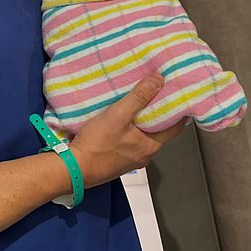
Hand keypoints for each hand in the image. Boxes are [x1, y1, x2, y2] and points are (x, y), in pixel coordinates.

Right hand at [70, 74, 185, 187]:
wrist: (73, 169)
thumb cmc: (95, 146)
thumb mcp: (118, 115)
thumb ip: (139, 97)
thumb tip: (158, 81)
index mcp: (150, 146)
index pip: (175, 126)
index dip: (177, 109)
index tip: (177, 95)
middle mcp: (144, 155)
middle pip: (159, 130)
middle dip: (159, 112)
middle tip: (157, 93)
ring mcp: (131, 159)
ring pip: (144, 135)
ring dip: (142, 120)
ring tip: (139, 103)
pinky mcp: (117, 159)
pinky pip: (130, 140)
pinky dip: (130, 128)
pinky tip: (121, 119)